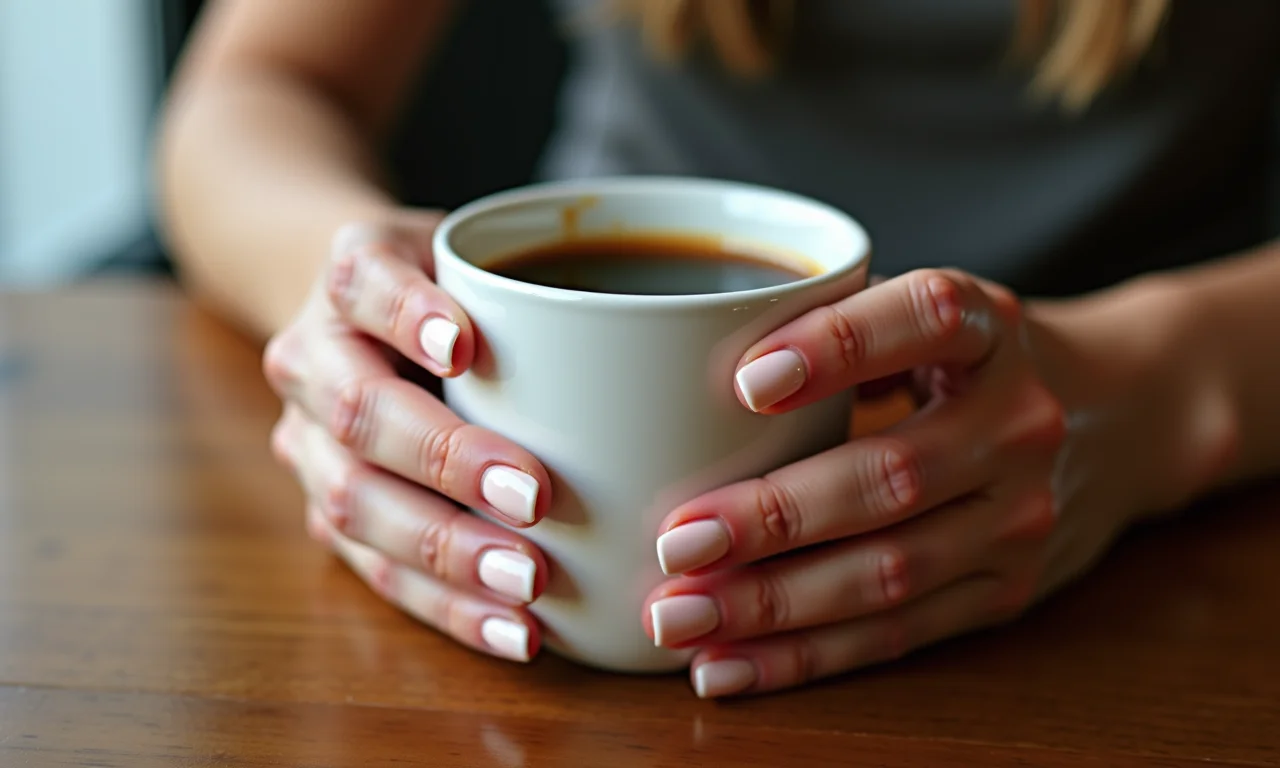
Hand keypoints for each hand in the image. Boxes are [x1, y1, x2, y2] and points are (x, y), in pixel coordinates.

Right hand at [265, 213, 552, 662]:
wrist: (370, 318)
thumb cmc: (462, 288)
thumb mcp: (491, 258)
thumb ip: (544, 285)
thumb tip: (672, 340)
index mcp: (350, 276)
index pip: (362, 283)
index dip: (406, 315)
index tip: (465, 347)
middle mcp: (312, 359)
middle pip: (358, 412)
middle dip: (445, 459)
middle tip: (534, 496)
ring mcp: (308, 444)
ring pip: (354, 503)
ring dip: (446, 550)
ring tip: (529, 582)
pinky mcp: (328, 515)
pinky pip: (376, 571)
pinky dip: (448, 607)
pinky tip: (515, 630)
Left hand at [644, 268, 1202, 697]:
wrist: (1120, 416)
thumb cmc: (973, 359)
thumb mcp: (931, 314)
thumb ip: (835, 321)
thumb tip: (682, 373)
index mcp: (990, 329)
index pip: (924, 320)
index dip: (839, 349)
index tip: (747, 381)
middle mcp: (1018, 422)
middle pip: (890, 477)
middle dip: (774, 518)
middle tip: (676, 540)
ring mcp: (1021, 517)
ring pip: (888, 572)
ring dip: (773, 604)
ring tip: (678, 616)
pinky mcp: (1006, 592)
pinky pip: (896, 635)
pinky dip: (805, 657)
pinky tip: (728, 664)